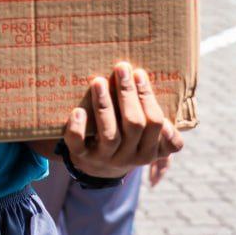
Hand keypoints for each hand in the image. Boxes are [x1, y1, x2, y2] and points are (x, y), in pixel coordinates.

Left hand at [63, 62, 182, 180]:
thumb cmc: (127, 140)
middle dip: (128, 93)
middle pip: (135, 124)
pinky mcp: (83, 157)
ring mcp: (107, 158)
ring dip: (104, 105)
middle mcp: (131, 157)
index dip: (150, 100)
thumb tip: (152, 85)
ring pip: (110, 133)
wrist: (98, 167)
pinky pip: (80, 145)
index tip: (140, 74)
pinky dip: (78, 128)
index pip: (157, 126)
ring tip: (99, 81)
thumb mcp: (147, 137)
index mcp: (151, 149)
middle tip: (121, 67)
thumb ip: (156, 120)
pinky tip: (78, 111)